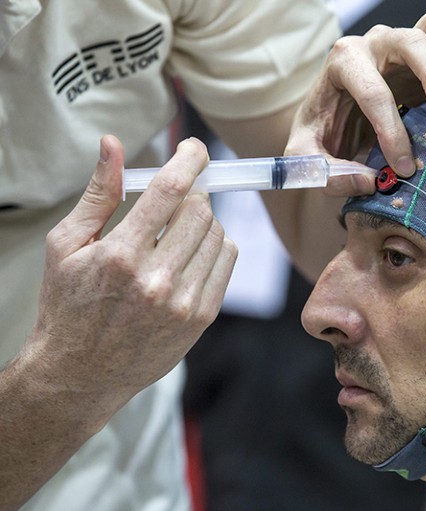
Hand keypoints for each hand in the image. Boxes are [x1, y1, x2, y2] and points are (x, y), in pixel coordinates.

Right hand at [24, 135, 236, 413]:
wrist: (80, 373)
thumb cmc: (67, 305)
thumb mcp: (66, 245)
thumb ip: (98, 193)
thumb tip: (113, 144)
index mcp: (120, 255)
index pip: (170, 189)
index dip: (189, 159)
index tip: (193, 148)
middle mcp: (156, 279)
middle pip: (200, 209)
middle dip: (192, 193)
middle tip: (177, 197)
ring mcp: (183, 301)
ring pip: (217, 233)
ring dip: (204, 220)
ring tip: (178, 228)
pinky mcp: (201, 317)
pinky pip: (227, 260)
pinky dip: (216, 245)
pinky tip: (192, 250)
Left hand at [286, 5, 425, 196]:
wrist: (332, 121)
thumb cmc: (322, 136)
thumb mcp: (306, 158)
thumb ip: (323, 173)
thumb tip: (369, 180)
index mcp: (342, 63)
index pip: (371, 91)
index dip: (390, 130)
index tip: (403, 166)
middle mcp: (374, 44)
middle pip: (408, 43)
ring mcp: (401, 43)